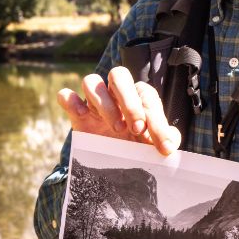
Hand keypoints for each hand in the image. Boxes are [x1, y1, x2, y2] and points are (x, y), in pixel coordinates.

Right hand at [57, 66, 181, 155]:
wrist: (111, 163)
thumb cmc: (135, 147)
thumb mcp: (152, 145)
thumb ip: (166, 139)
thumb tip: (172, 141)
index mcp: (137, 97)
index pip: (147, 97)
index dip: (158, 121)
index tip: (163, 147)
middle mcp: (115, 94)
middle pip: (118, 75)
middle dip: (129, 102)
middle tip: (136, 129)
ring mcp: (94, 102)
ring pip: (92, 81)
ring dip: (104, 103)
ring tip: (116, 128)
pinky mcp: (76, 113)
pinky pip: (66, 95)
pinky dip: (71, 100)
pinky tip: (82, 114)